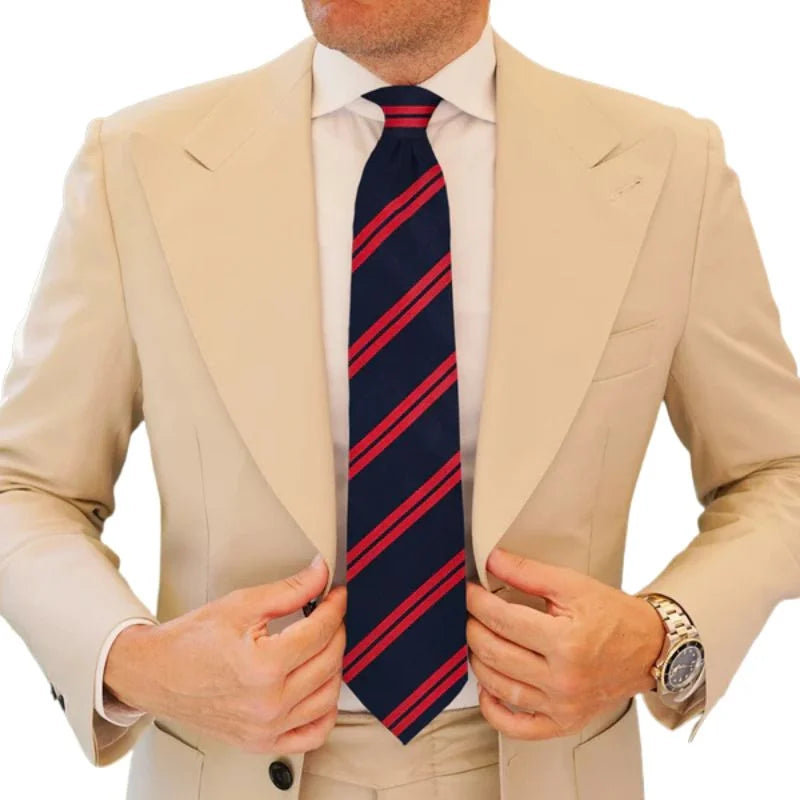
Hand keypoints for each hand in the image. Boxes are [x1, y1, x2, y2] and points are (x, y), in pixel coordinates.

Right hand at [104, 556, 346, 753]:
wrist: (154, 674)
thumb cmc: (189, 642)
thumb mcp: (241, 604)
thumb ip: (288, 590)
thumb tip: (319, 576)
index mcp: (264, 667)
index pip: (320, 631)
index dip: (335, 606)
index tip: (337, 595)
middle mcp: (269, 703)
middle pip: (329, 661)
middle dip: (337, 630)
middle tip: (331, 613)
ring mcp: (266, 728)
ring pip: (328, 697)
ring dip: (335, 665)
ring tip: (325, 644)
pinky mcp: (261, 742)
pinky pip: (311, 735)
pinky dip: (325, 712)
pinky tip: (322, 689)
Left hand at [466, 547, 663, 739]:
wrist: (649, 648)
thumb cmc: (614, 617)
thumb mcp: (572, 585)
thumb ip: (529, 573)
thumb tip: (493, 561)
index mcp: (566, 642)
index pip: (503, 620)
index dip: (477, 602)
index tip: (468, 591)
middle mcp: (563, 679)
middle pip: (496, 653)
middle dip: (472, 628)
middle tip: (468, 613)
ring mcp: (563, 706)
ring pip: (500, 687)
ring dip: (478, 661)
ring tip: (476, 641)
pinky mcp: (564, 722)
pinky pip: (519, 728)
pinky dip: (494, 712)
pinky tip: (486, 690)